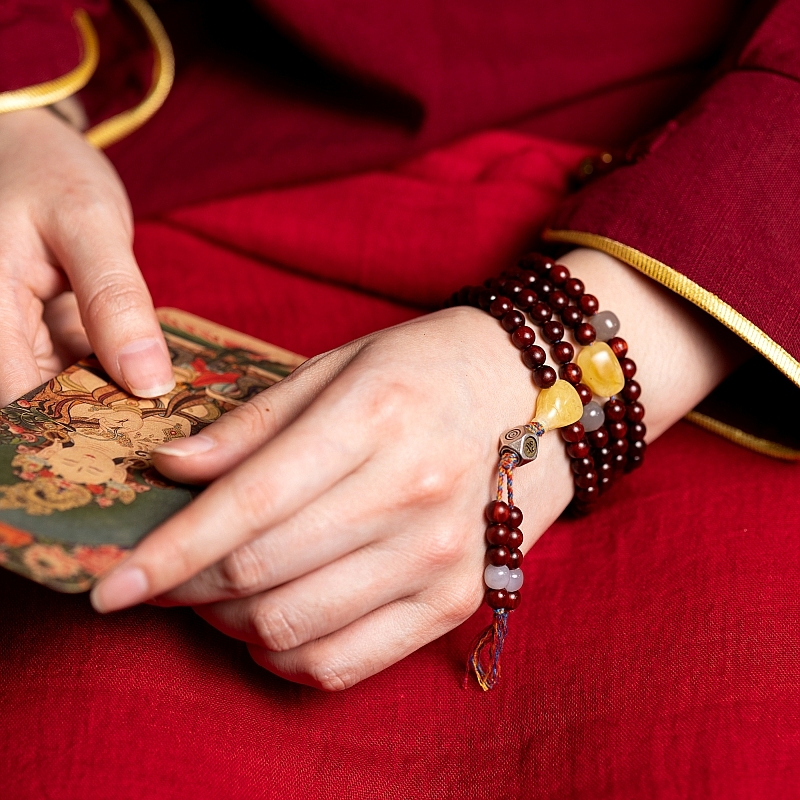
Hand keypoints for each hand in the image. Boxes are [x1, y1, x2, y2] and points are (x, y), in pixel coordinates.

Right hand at [0, 108, 172, 402]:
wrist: (23, 142)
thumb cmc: (46, 169)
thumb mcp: (89, 223)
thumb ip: (115, 300)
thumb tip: (147, 382)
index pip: (16, 401)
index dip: (75, 430)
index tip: (140, 440)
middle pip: (36, 403)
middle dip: (98, 418)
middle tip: (164, 431)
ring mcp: (10, 333)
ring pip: (56, 389)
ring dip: (106, 398)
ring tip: (161, 410)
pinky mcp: (32, 331)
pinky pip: (68, 366)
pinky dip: (105, 371)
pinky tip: (146, 378)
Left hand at [89, 248, 746, 689]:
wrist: (529, 397)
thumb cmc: (423, 372)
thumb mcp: (338, 368)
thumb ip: (252, 423)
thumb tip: (170, 468)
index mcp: (377, 419)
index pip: (250, 503)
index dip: (169, 550)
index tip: (110, 585)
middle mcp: (416, 495)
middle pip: (263, 572)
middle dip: (189, 585)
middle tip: (164, 571)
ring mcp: (443, 556)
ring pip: (295, 626)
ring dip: (231, 621)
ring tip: (218, 591)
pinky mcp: (457, 600)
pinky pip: (344, 661)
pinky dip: (286, 654)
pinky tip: (272, 618)